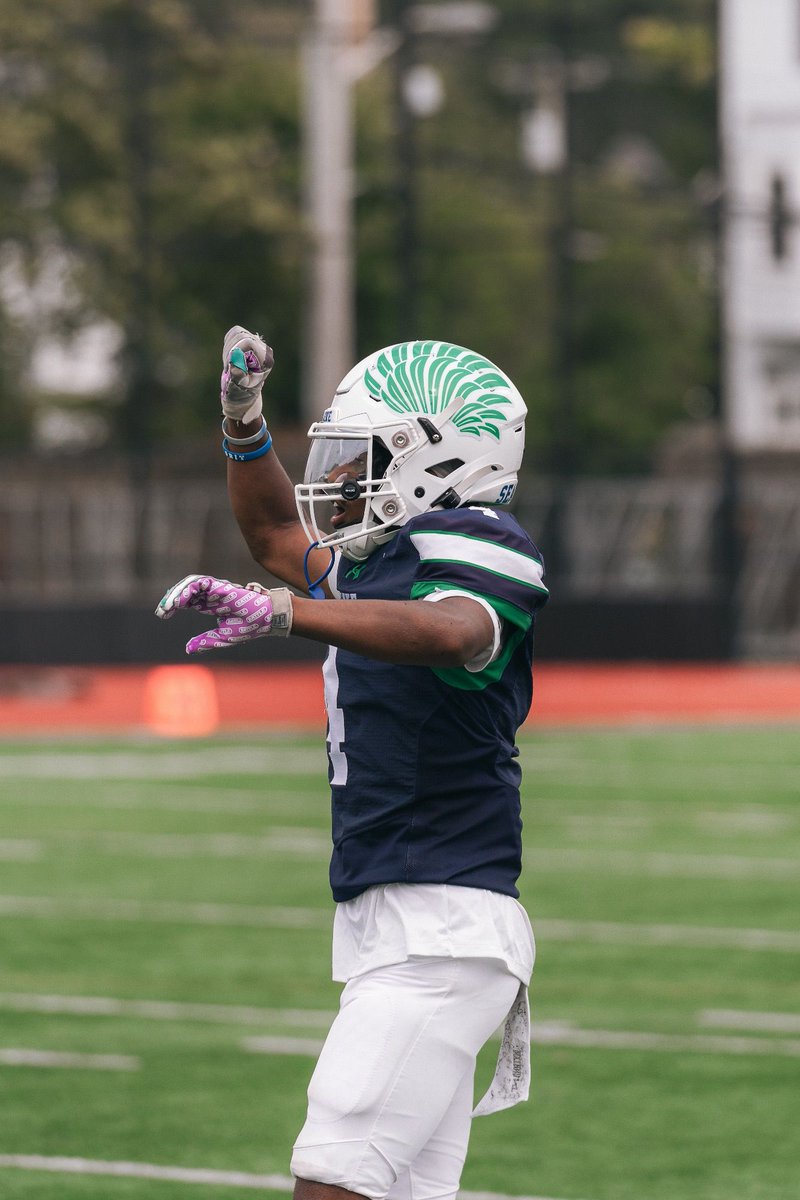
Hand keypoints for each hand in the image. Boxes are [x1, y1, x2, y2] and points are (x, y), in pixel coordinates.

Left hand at [155, 574, 291, 652]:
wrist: (266, 621)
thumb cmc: (249, 627)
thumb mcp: (222, 637)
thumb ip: (205, 641)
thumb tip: (188, 648)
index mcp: (212, 605)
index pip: (188, 600)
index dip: (174, 605)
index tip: (163, 614)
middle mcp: (212, 596)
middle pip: (186, 591)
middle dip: (171, 598)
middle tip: (161, 611)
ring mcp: (216, 590)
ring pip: (190, 584)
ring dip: (177, 593)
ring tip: (168, 606)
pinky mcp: (221, 587)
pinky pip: (200, 583)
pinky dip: (187, 590)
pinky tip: (179, 601)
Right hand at [220, 326, 273, 425]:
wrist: (243, 397)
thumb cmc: (241, 394)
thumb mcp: (238, 387)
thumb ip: (237, 374)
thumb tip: (235, 362)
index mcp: (266, 360)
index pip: (248, 342)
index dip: (234, 350)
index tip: (230, 365)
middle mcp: (265, 351)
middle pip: (241, 335)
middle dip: (229, 350)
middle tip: (228, 367)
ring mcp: (258, 346)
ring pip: (237, 333)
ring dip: (228, 348)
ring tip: (230, 364)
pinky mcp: (250, 343)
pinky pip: (235, 333)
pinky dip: (228, 344)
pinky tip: (230, 358)